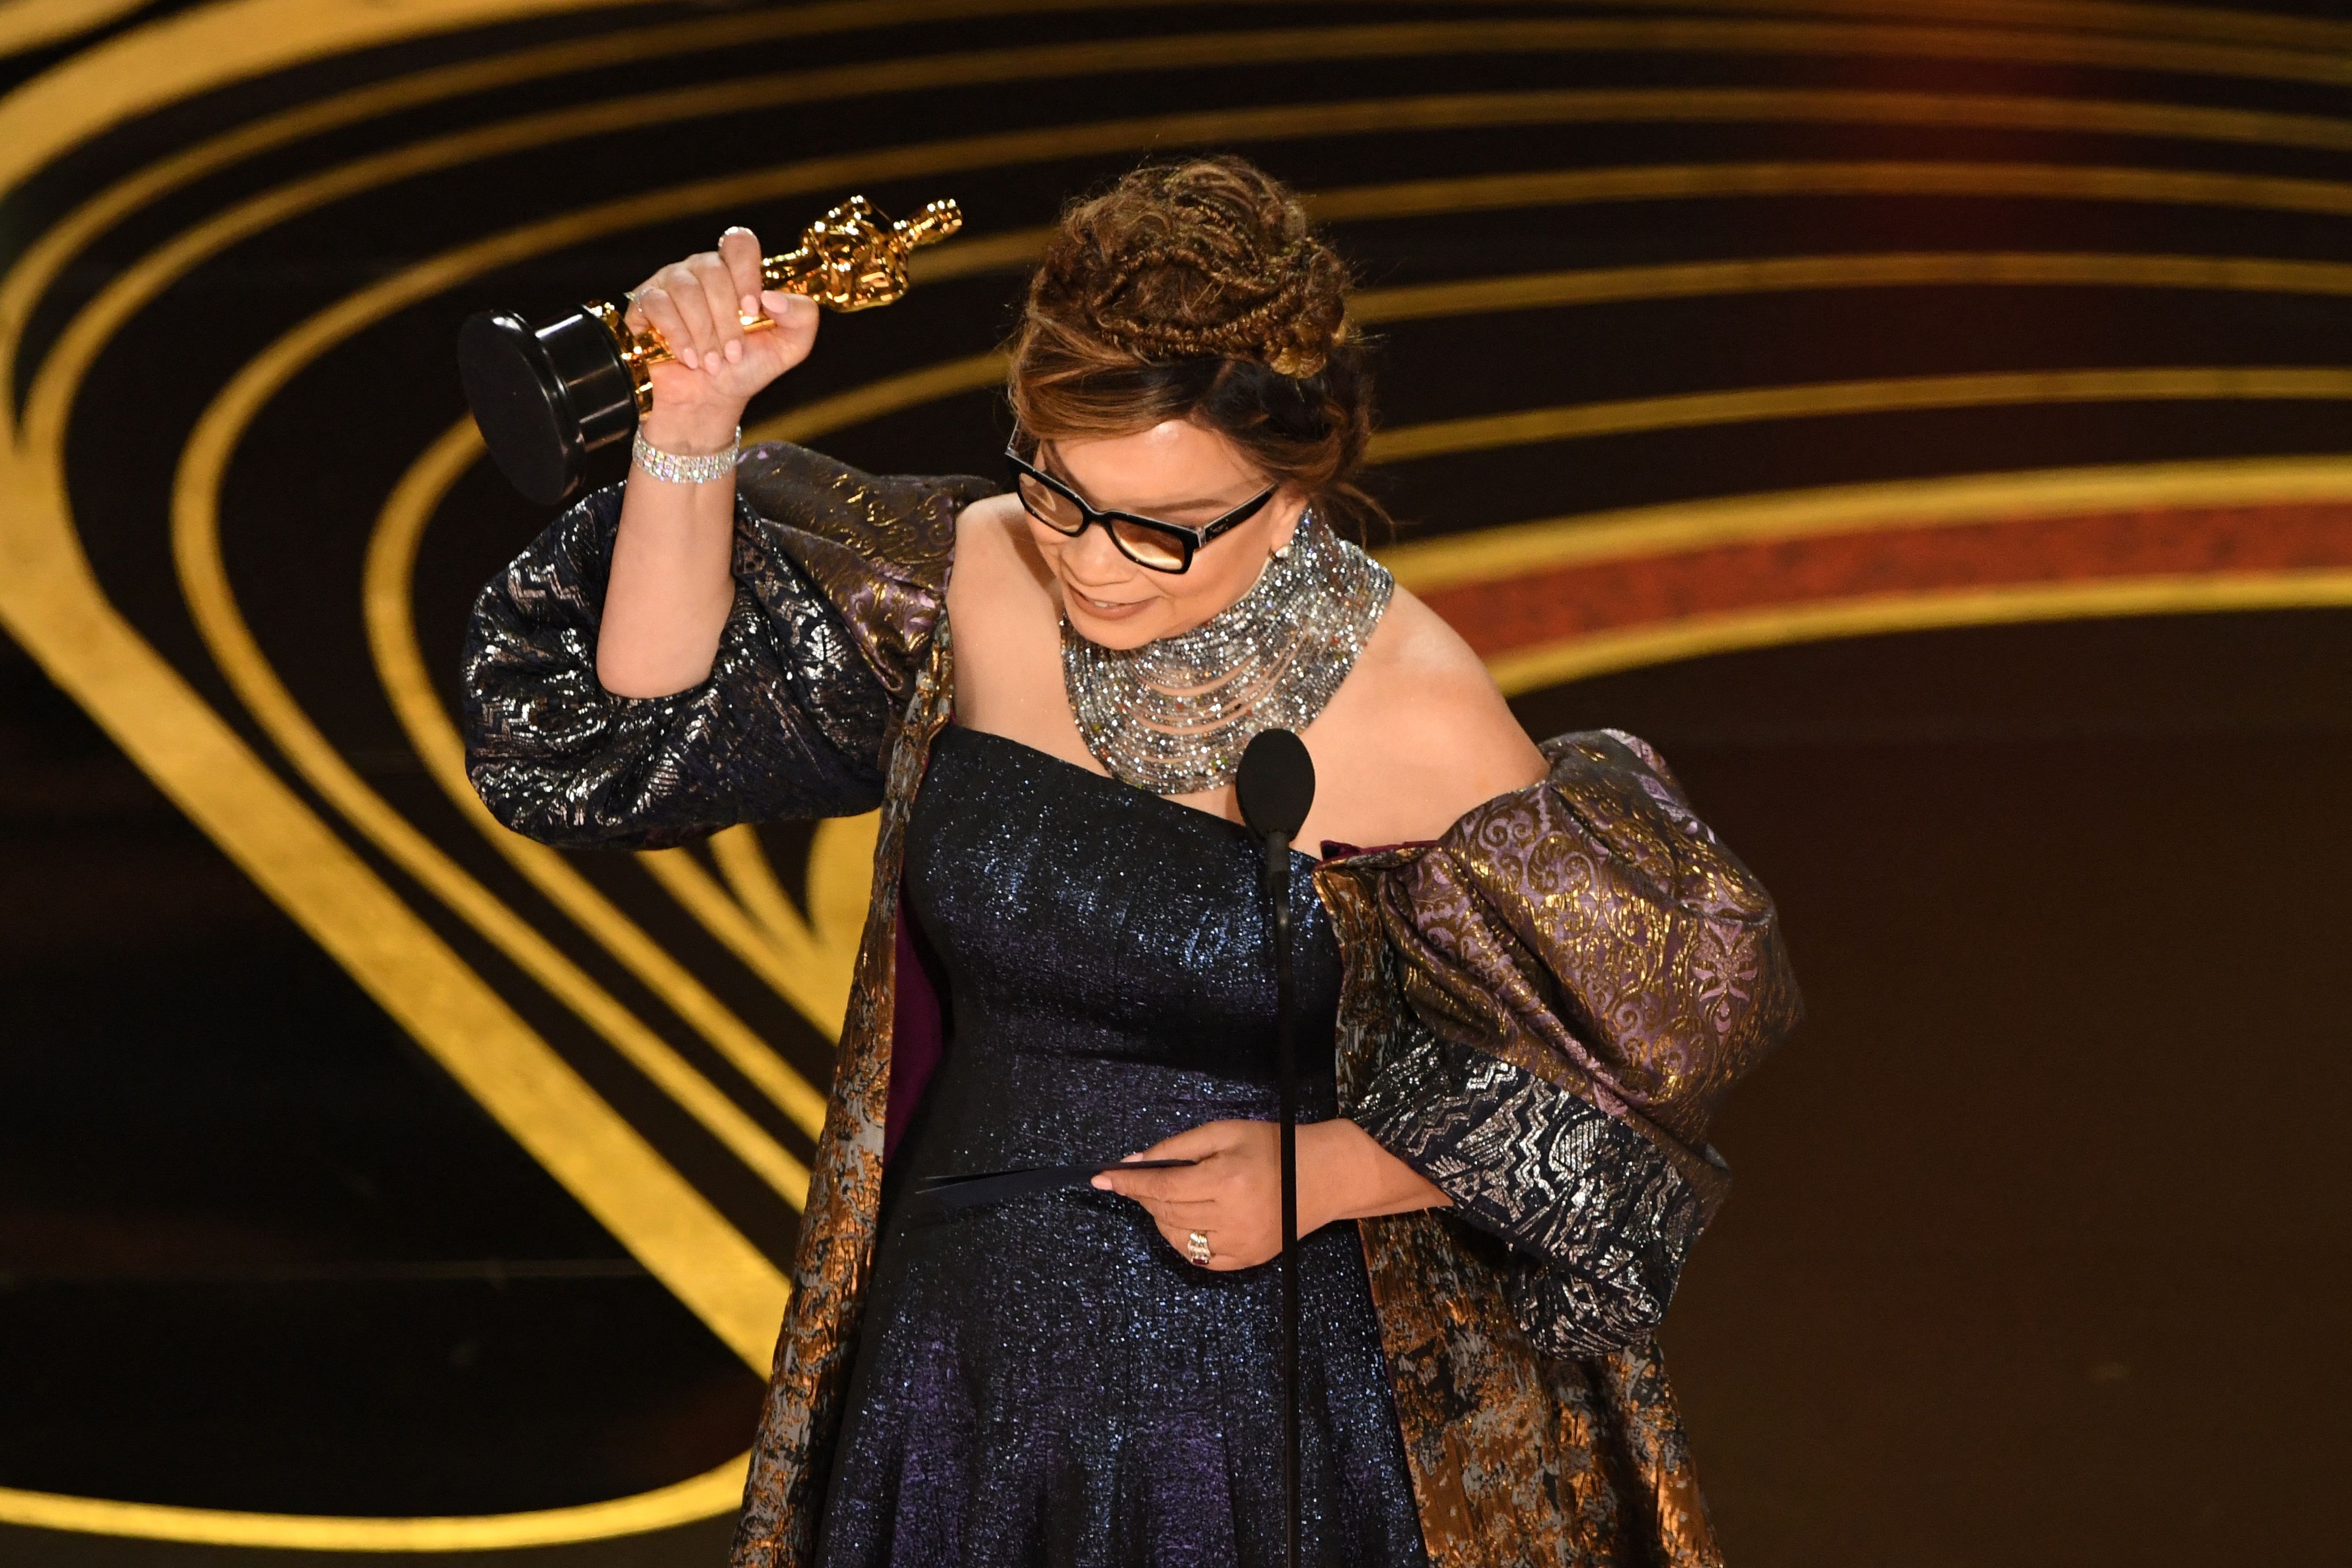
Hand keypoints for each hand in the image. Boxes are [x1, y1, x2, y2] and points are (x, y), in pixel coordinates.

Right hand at [624, 225, 818, 449]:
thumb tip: (773, 297)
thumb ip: (802, 316)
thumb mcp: (789, 346)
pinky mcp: (644, 303)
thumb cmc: (745, 368)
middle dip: (726, 320)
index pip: (739, 242)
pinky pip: (658, 304)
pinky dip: (677, 335)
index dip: (746, 273)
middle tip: (732, 353)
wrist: (708, 400)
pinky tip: (688, 358)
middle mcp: (702, 270)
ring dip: (703, 332)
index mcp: (736, 272)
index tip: (751, 309)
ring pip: (686, 288)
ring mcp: (670, 282)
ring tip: (712, 363)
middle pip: (714, 270)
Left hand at [1091, 1117, 1453, 1270]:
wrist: (1322, 1175)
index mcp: (1227, 1180)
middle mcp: (1233, 1218)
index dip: (1130, 1183)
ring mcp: (1241, 1245)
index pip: (1162, 1188)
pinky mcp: (1248, 1261)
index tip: (1101, 1177)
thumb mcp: (1224, 1133)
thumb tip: (1132, 1164)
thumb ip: (1176, 1149)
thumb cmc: (1271, 1145)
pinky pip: (1200, 1259)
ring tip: (1174, 1198)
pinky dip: (1185, 1241)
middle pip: (1167, 1214)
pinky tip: (1190, 1221)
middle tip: (1146, 1179)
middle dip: (1148, 1197)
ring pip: (1178, 1240)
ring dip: (1163, 1219)